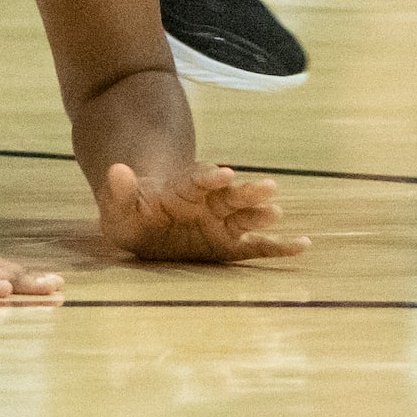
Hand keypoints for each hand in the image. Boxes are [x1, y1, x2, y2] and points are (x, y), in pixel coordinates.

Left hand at [98, 161, 307, 263]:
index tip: (225, 174)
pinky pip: (256, 246)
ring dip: (261, 213)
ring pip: (246, 216)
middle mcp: (209, 202)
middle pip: (231, 195)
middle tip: (268, 187)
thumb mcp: (118, 204)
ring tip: (278, 213)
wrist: (146, 224)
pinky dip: (279, 247)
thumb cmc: (133, 213)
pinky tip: (302, 246)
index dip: (210, 176)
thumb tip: (114, 169)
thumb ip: (119, 189)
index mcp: (183, 190)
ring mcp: (222, 223)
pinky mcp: (229, 245)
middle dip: (247, 192)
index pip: (198, 179)